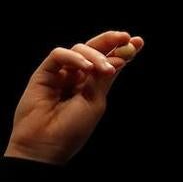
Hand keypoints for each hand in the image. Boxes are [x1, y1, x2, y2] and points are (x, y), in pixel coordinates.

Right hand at [4, 30, 144, 165]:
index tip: (138, 42)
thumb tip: (120, 57)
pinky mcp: (44, 73)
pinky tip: (86, 68)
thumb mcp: (95, 101)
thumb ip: (103, 78)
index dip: (122, 51)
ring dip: (96, 55)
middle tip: (126, 37)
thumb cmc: (72, 129)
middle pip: (94, 50)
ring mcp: (61, 73)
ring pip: (79, 50)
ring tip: (105, 69)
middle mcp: (77, 76)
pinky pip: (59, 55)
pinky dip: (74, 57)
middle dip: (111, 41)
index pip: (109, 62)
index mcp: (92, 85)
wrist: (46, 144)